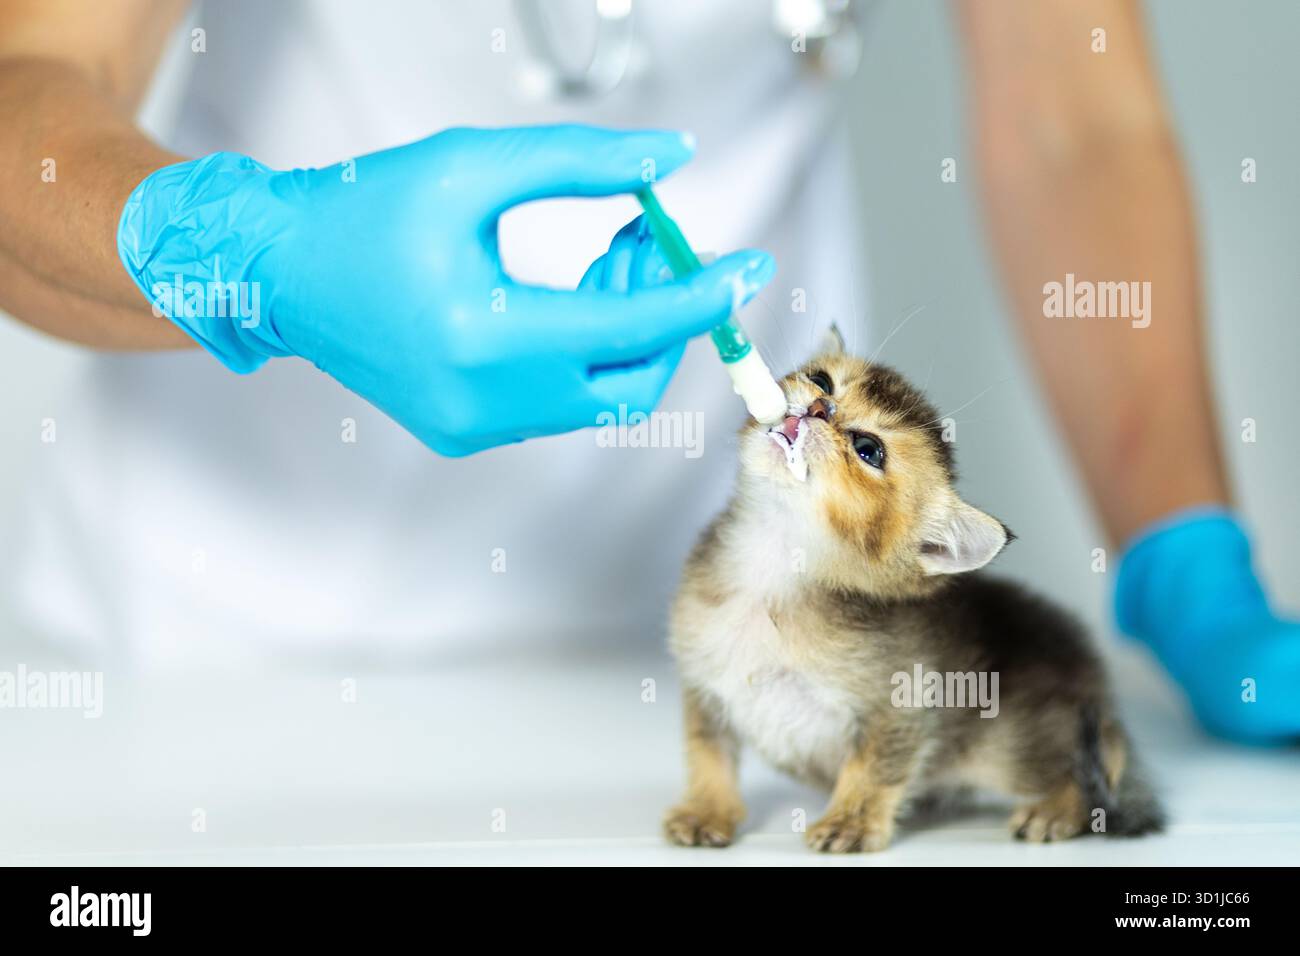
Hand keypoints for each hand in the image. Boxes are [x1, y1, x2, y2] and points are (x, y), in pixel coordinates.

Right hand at [117, 125, 774, 454]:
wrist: (280, 274)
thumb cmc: (364, 209)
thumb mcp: (471, 165)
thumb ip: (580, 162)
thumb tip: (670, 159)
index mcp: (483, 335)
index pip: (631, 325)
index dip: (700, 294)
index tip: (753, 266)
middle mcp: (483, 400)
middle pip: (630, 381)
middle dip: (663, 316)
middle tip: (651, 240)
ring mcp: (473, 427)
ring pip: (596, 395)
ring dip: (624, 330)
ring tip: (609, 254)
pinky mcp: (463, 432)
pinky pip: (556, 403)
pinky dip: (582, 353)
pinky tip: (567, 298)